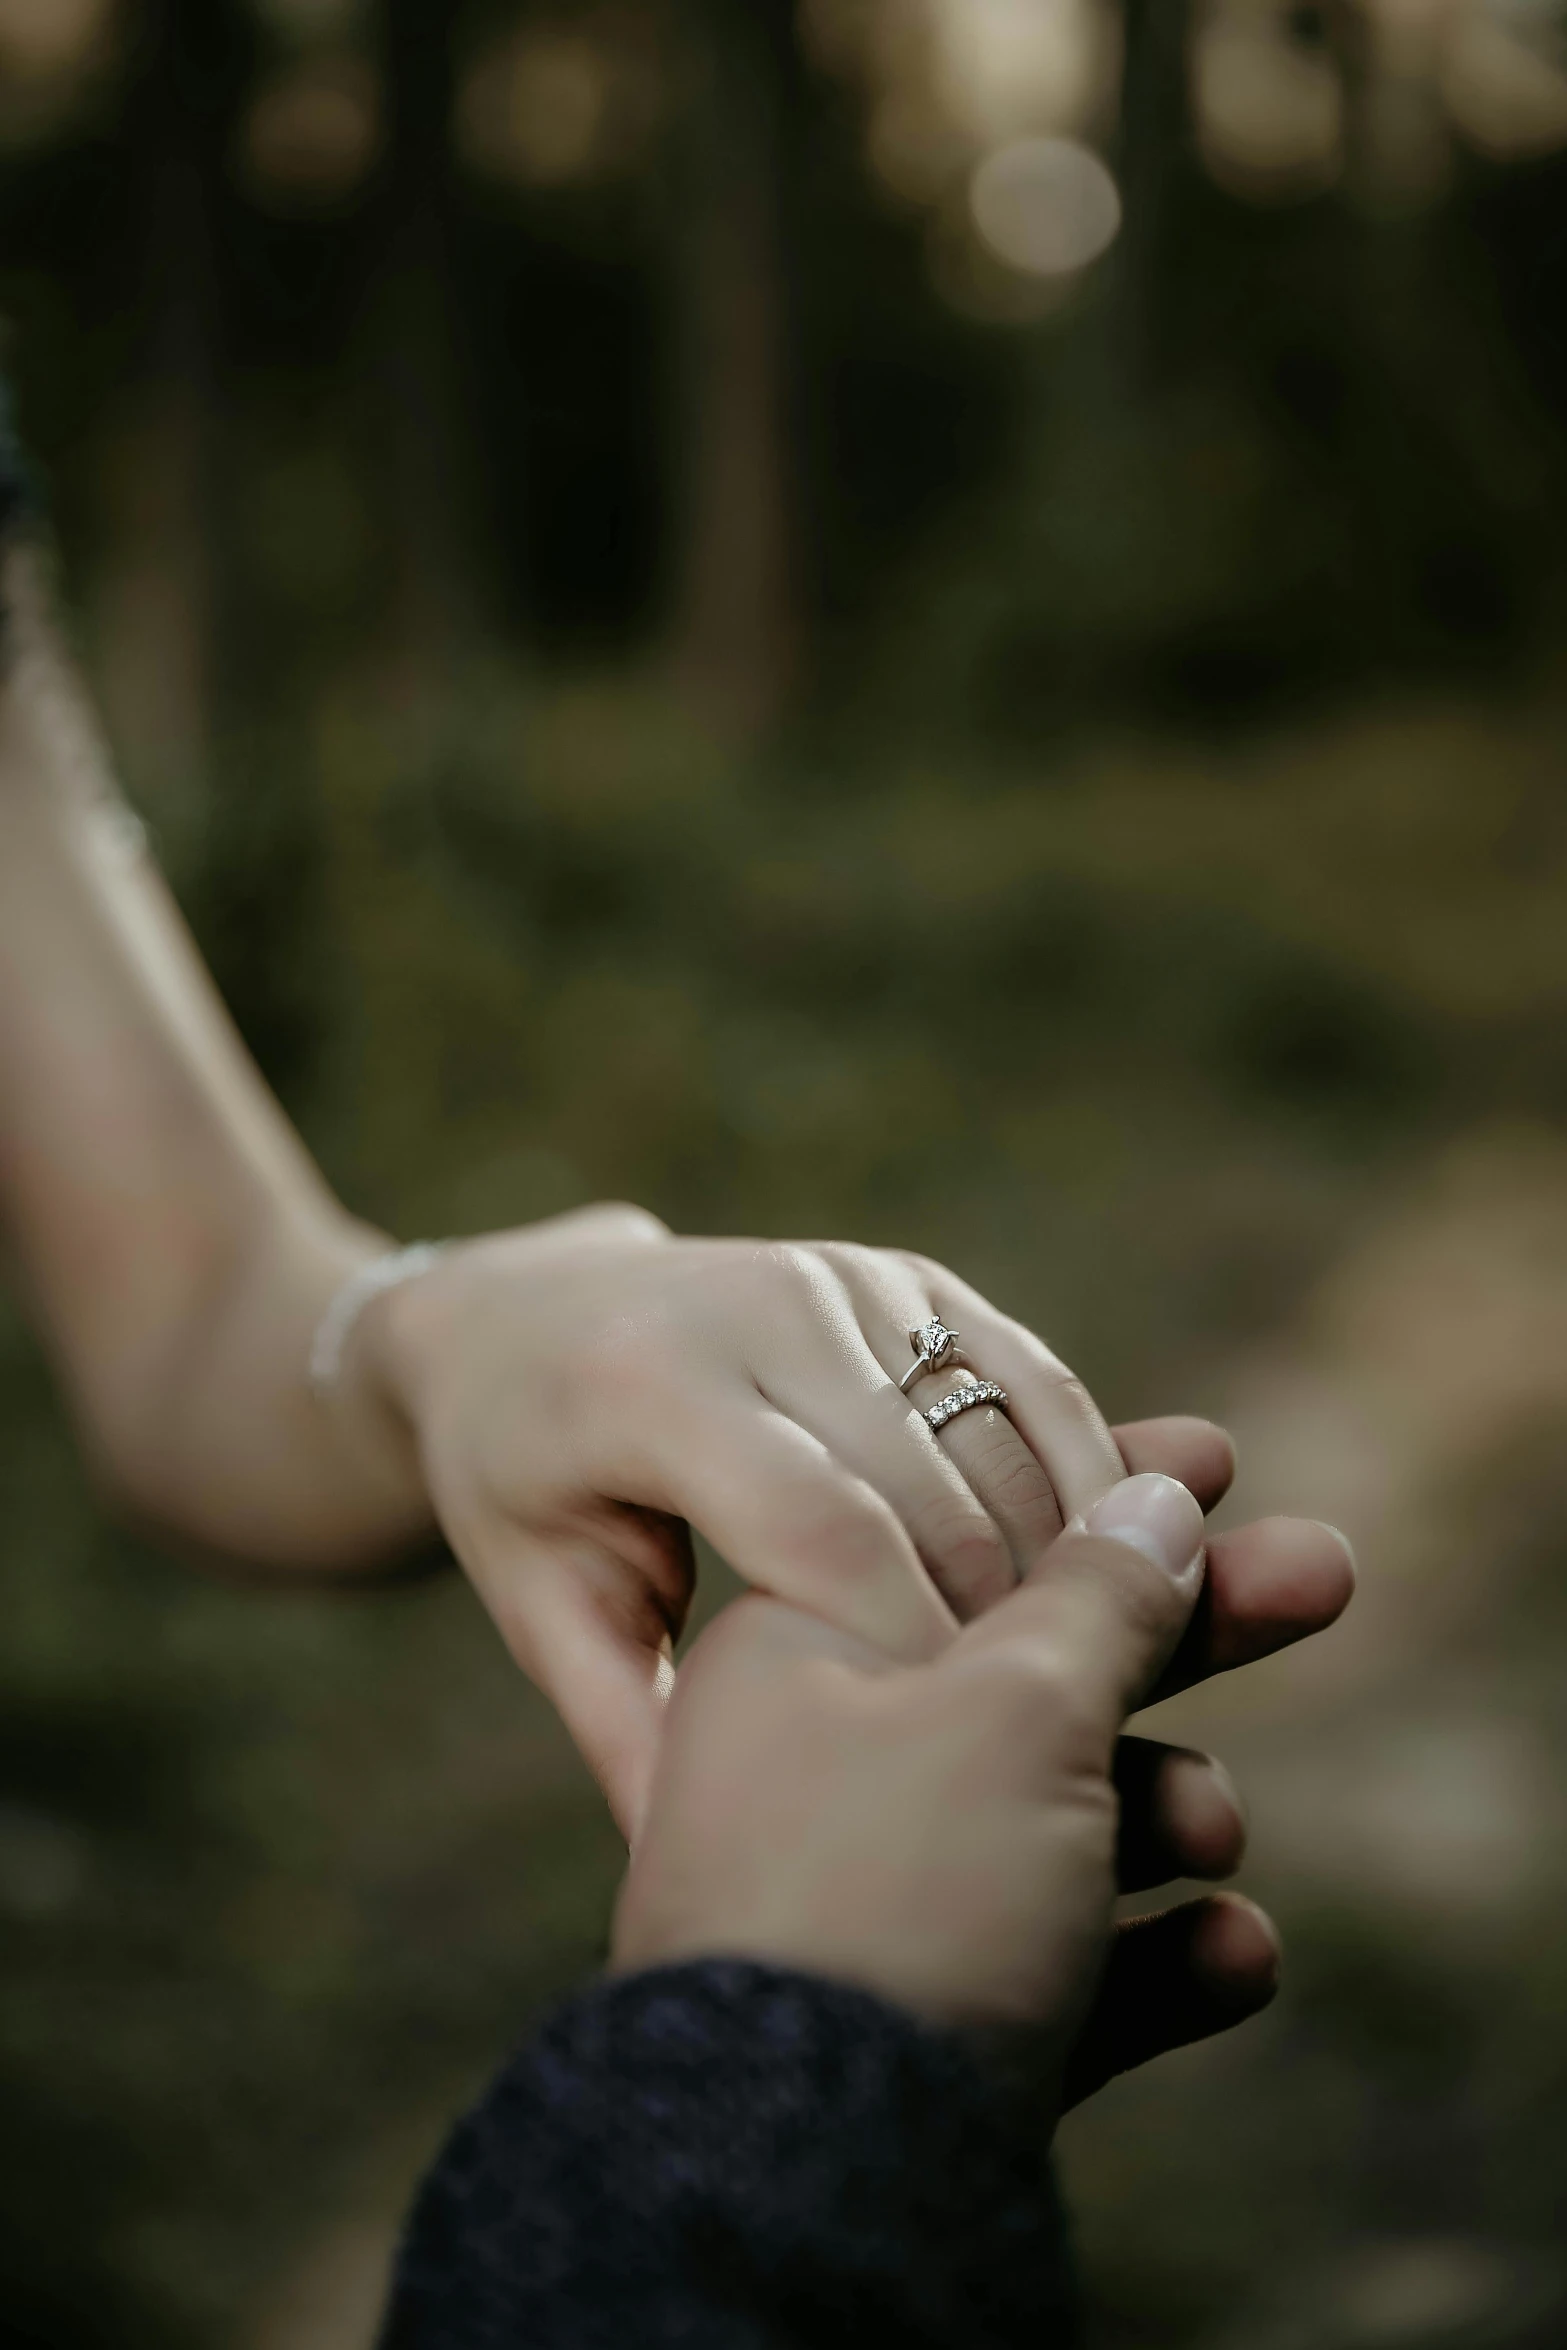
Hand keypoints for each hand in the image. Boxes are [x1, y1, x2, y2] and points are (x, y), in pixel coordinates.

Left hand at [349, 1205, 1352, 1835]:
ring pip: (1006, 1427)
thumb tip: (708, 1875)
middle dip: (1005, 1619)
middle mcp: (757, 1307)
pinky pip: (1031, 1376)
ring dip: (1066, 1552)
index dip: (909, 1646)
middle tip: (1058, 1743)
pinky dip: (1083, 1472)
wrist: (529, 1314)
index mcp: (647, 1390)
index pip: (822, 1527)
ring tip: (1094, 1674)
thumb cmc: (525, 1485)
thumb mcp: (546, 1607)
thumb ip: (630, 1729)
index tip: (962, 1761)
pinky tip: (1104, 1574)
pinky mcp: (906, 1274)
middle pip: (932, 1482)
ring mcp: (842, 1278)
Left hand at [614, 1473, 1322, 2110]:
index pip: (965, 1536)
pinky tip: (1231, 1959)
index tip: (1212, 1459)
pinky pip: (1062, 1969)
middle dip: (1185, 1636)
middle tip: (1318, 1575)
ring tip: (1213, 1834)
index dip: (1097, 1494)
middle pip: (1035, 1671)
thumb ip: (1095, 1601)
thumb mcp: (1009, 1709)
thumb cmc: (890, 1893)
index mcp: (801, 1653)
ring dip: (1163, 1815)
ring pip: (1059, 1826)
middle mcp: (825, 1768)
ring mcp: (875, 1908)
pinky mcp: (927, 2036)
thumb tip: (1152, 1498)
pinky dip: (1150, 1962)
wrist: (807, 2179)